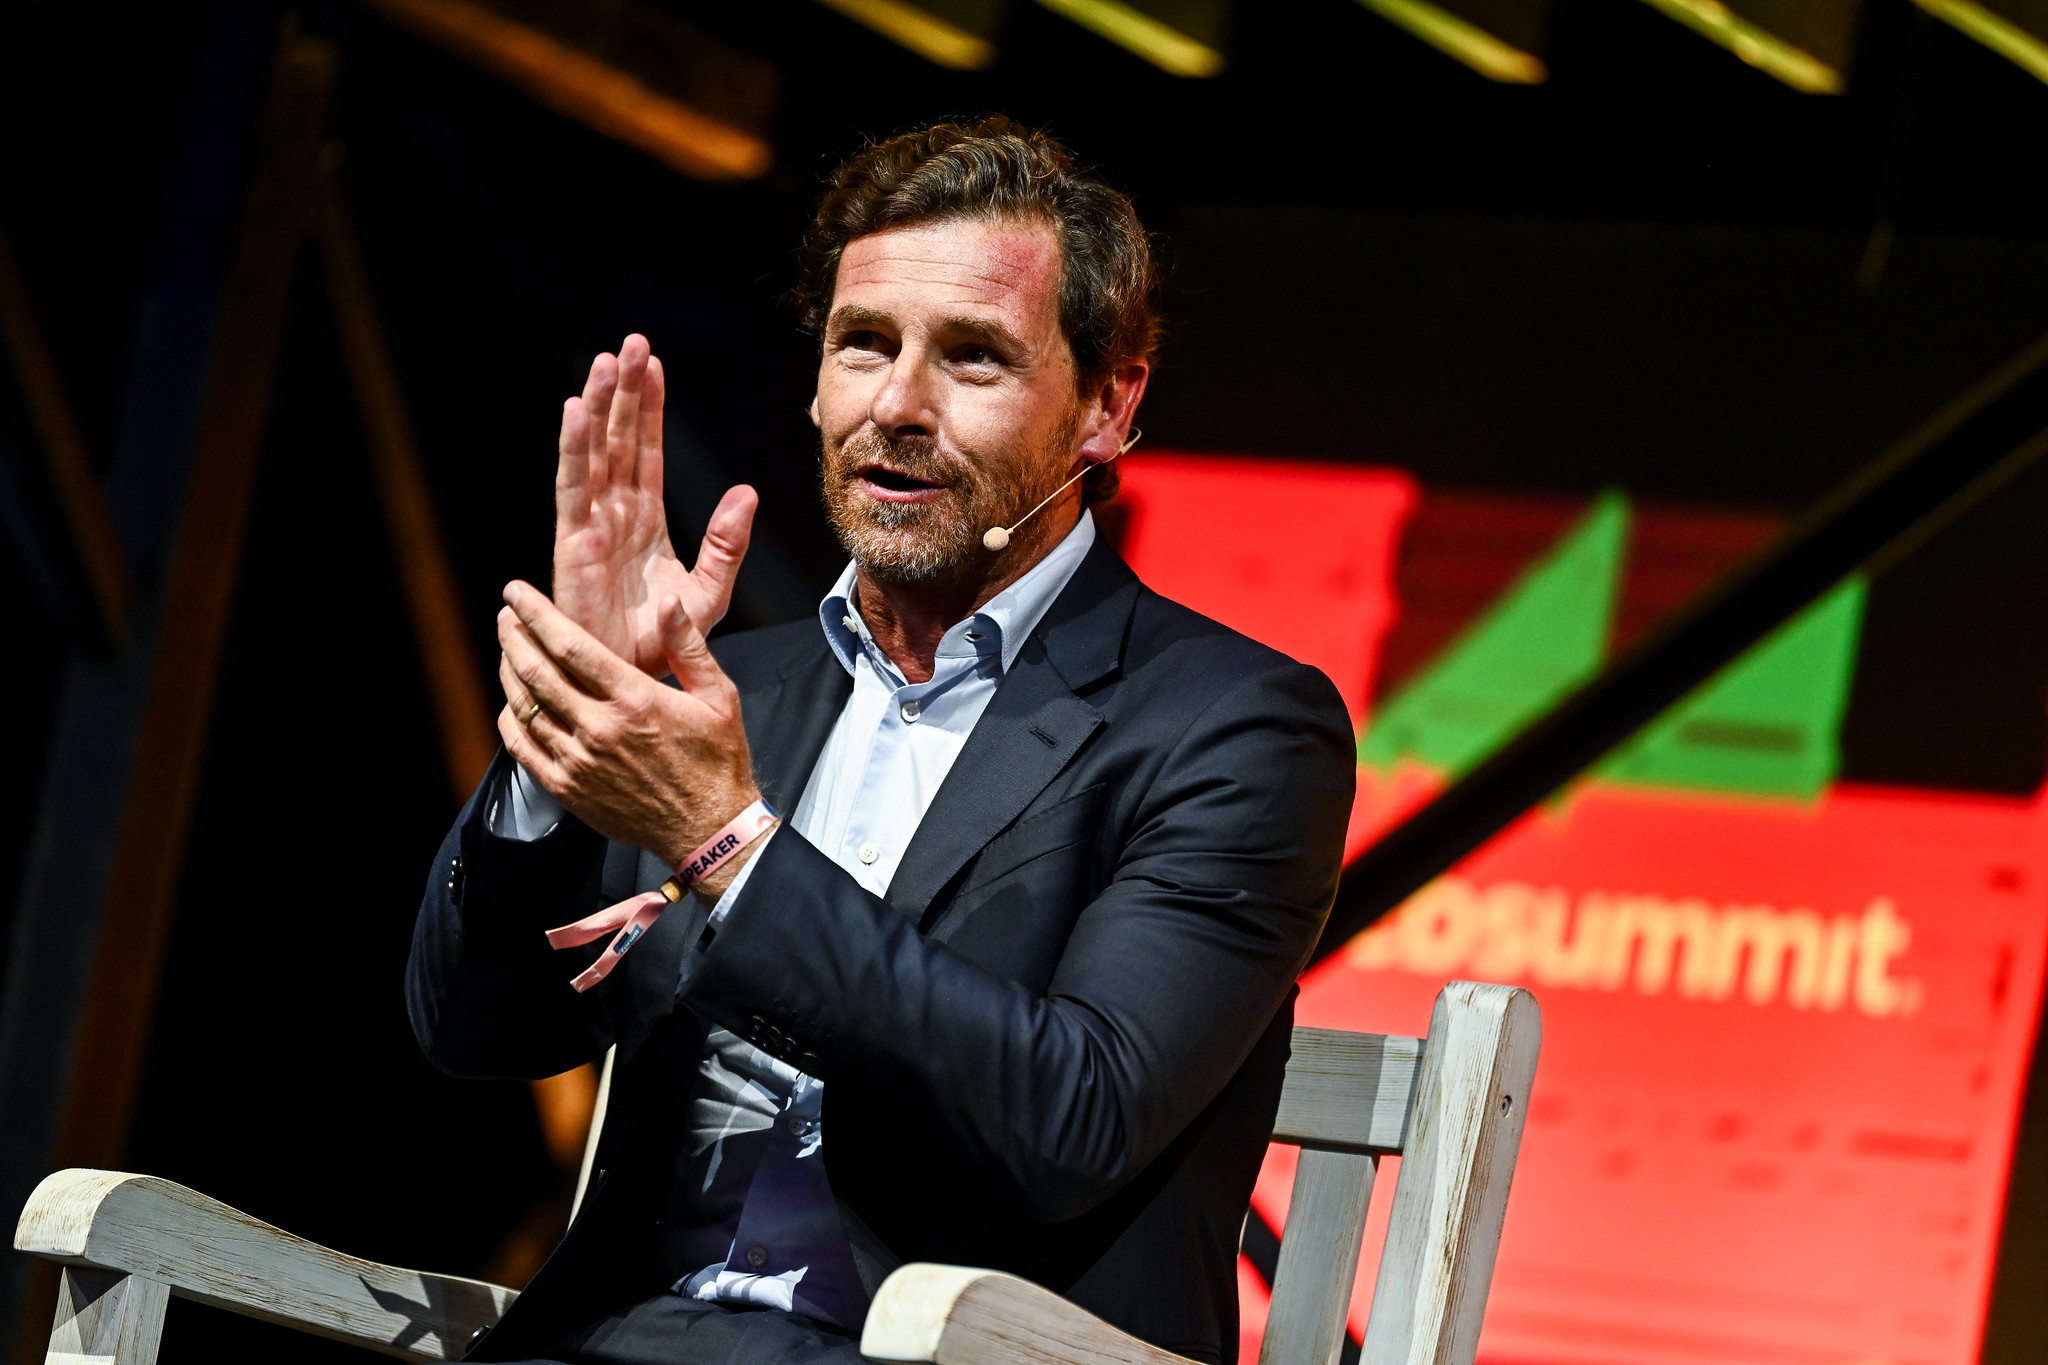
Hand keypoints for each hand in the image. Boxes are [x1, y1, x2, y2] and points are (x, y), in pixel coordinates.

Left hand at [497, 579, 762, 896]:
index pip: (570, 645)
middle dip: (514, 635)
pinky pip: (522, 747)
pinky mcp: (568, 789)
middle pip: (537, 670)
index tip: (517, 592)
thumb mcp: (718, 696)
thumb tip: (669, 602)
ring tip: (508, 650)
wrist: (709, 830)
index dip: (537, 613)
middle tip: (505, 614)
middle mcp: (601, 728)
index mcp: (636, 699)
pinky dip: (510, 718)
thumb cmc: (717, 761)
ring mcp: (579, 761)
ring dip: (509, 671)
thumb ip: (688, 646)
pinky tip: (513, 702)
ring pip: (525, 705)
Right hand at [555, 334, 757, 677]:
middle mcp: (614, 514)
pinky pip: (573, 487)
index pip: (646, 451)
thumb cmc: (659, 643)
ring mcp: (591, 525)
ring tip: (606, 361)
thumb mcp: (709, 591)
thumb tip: (749, 492)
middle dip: (625, 391)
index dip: (649, 408)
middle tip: (632, 343)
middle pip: (618, 440)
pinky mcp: (573, 543)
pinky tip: (576, 409)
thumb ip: (728, 543)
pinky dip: (573, 447)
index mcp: (644, 519)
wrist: (627, 682)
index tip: (656, 364)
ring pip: (594, 452)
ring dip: (599, 405)